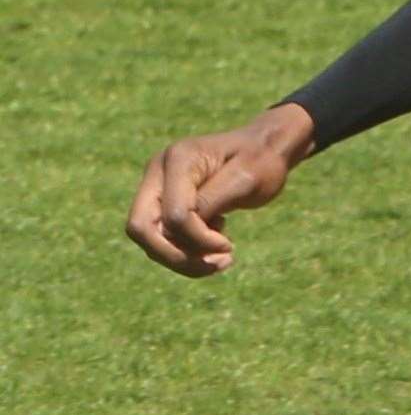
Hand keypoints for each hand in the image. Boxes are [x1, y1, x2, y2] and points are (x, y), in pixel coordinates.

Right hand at [125, 104, 315, 276]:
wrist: (264, 150)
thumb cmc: (260, 161)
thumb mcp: (245, 179)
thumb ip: (211, 201)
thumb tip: (179, 226)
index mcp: (179, 159)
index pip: (173, 215)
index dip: (199, 238)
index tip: (228, 246)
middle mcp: (159, 171)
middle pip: (142, 229)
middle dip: (176, 256)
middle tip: (217, 264)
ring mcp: (157, 186)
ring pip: (150, 238)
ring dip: (183, 259)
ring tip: (222, 259)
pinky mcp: (163, 202)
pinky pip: (162, 237)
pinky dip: (186, 251)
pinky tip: (217, 242)